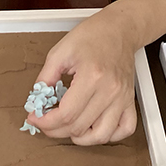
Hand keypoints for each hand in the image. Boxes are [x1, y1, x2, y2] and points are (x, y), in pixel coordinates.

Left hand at [27, 8, 138, 143]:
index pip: (66, 114)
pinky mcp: (130, 100)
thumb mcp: (61, 51)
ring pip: (101, 136)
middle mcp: (110, 90)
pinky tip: (94, 128)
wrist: (120, 28)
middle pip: (79, 127)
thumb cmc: (94, 35)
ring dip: (80, 137)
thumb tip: (36, 100)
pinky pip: (124, 130)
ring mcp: (122, 97)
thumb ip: (45, 77)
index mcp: (92, 76)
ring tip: (68, 127)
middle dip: (55, 129)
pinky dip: (108, 135)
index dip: (45, 122)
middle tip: (46, 121)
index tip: (35, 118)